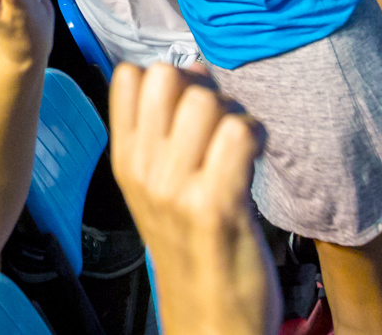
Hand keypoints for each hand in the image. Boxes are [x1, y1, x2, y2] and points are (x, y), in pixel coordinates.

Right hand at [109, 63, 277, 334]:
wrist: (208, 320)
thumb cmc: (193, 248)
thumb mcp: (158, 189)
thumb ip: (164, 133)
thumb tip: (193, 71)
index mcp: (125, 161)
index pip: (129, 76)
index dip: (169, 78)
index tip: (190, 105)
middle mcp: (143, 171)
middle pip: (168, 76)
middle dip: (203, 89)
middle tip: (220, 124)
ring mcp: (176, 188)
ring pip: (207, 101)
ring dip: (235, 114)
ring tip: (241, 145)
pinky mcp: (215, 206)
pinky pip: (239, 134)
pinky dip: (256, 137)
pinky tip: (256, 159)